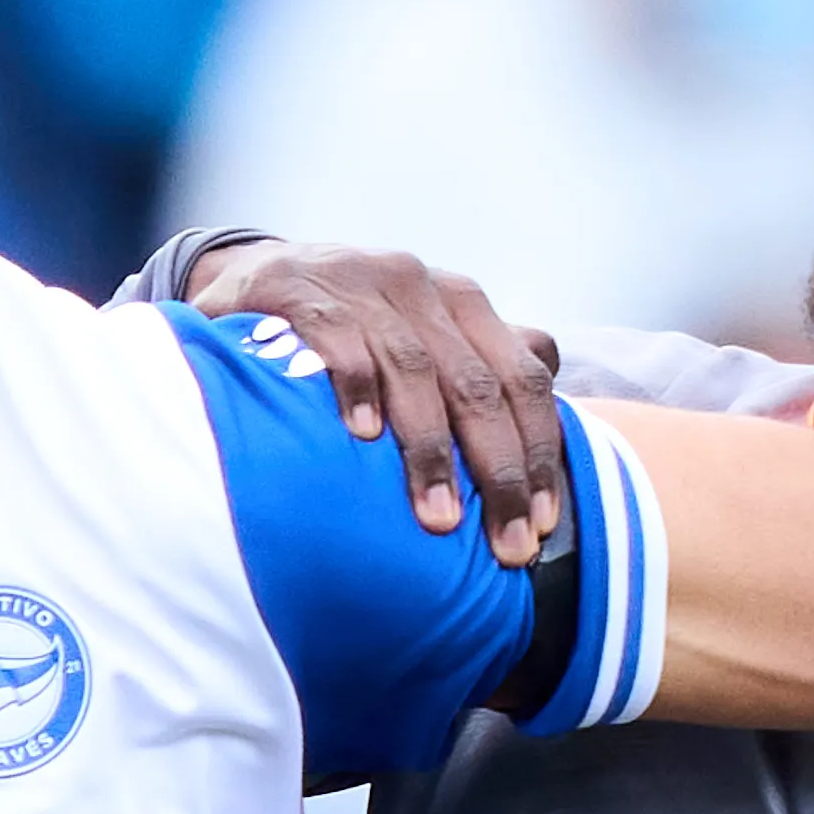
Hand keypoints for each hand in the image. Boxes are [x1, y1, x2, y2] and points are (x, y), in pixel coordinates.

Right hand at [183, 239, 571, 565]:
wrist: (259, 270)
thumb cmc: (352, 319)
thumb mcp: (422, 326)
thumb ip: (481, 358)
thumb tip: (554, 396)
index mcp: (461, 302)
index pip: (523, 377)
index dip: (539, 450)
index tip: (542, 523)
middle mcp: (420, 288)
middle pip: (477, 384)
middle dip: (497, 469)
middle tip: (503, 543)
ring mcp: (361, 286)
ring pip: (415, 370)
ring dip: (430, 451)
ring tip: (438, 519)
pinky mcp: (301, 290)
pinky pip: (339, 341)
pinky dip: (357, 387)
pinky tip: (362, 437)